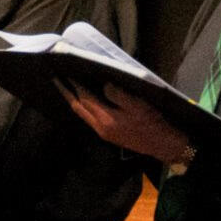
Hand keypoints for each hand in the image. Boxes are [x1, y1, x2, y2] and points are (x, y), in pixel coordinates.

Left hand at [57, 81, 191, 163]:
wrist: (163, 145)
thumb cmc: (152, 123)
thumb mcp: (138, 106)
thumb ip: (118, 95)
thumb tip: (103, 86)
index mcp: (106, 119)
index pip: (86, 99)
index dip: (76, 86)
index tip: (66, 75)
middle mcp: (100, 127)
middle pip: (79, 108)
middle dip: (67, 94)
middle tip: (57, 81)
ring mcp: (103, 132)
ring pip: (83, 114)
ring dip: (74, 101)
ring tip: (66, 89)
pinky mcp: (108, 135)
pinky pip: (90, 119)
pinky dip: (84, 108)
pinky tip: (84, 102)